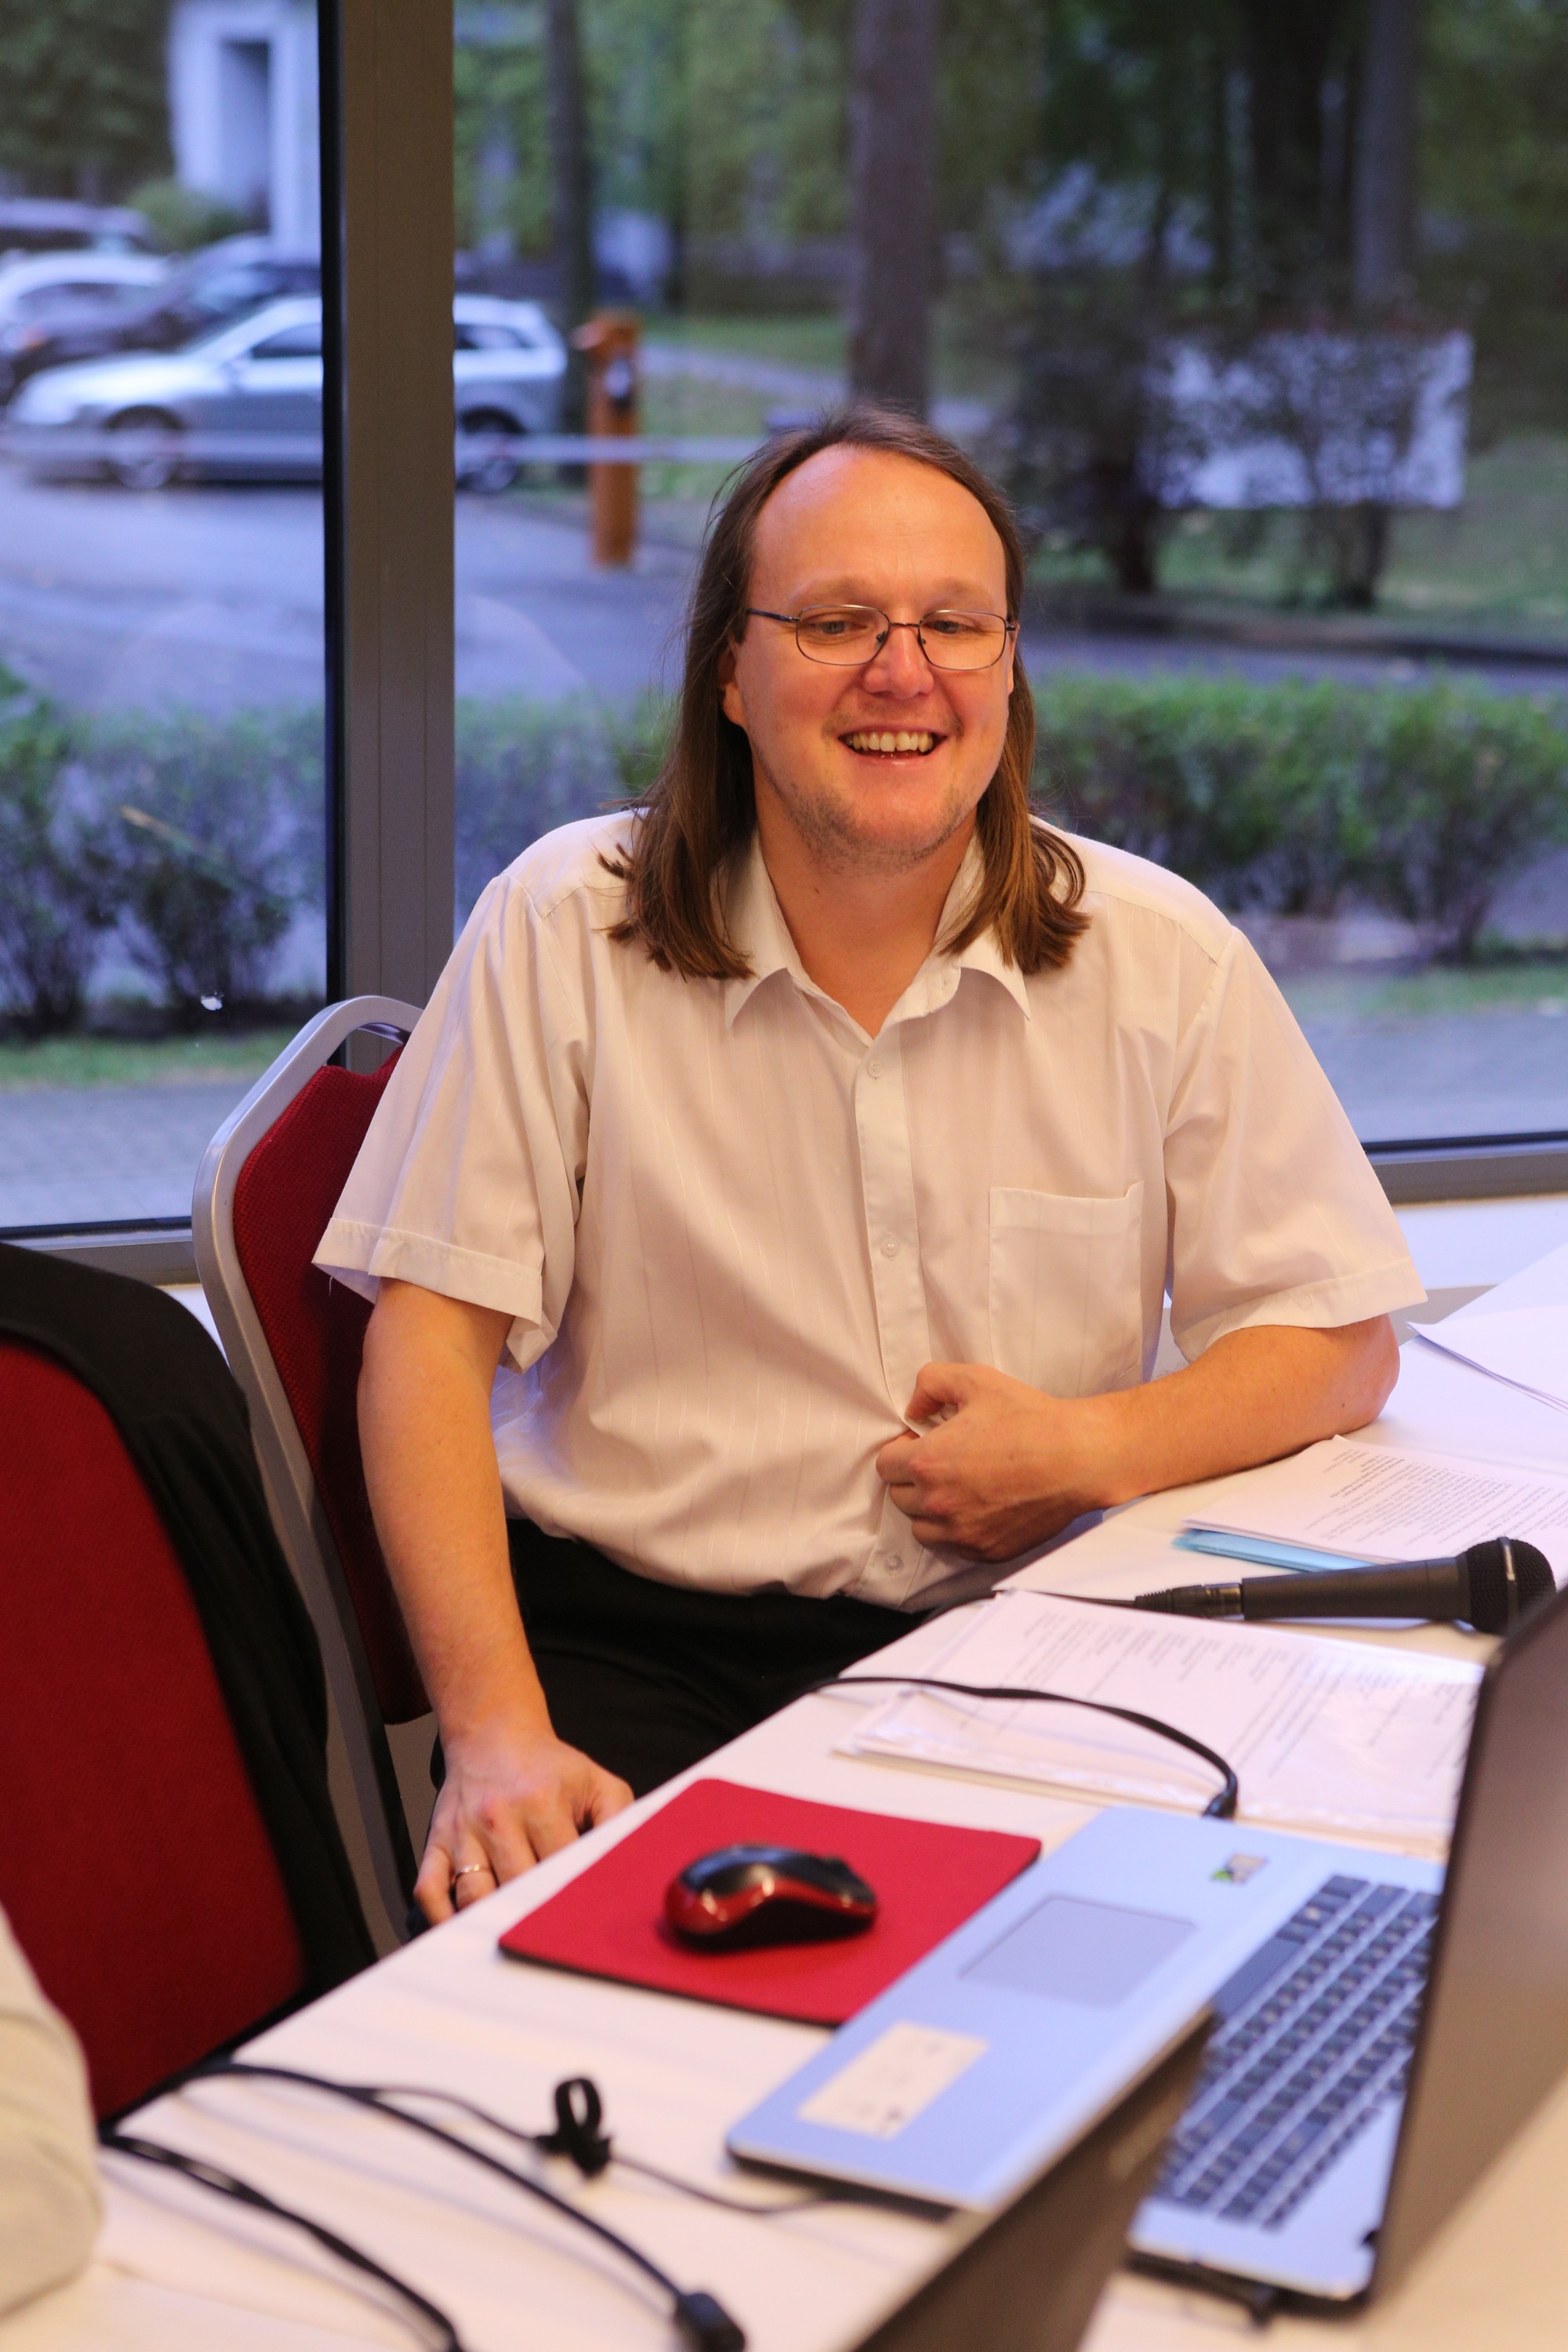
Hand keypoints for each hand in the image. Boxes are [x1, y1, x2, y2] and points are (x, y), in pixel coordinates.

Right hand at [415, 1722, 632, 1923]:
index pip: (561, 1866)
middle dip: (536, 1915)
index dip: (575, 1897)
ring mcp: (463, 1833)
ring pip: (473, 1895)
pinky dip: (441, 1917)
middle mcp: (498, 1818)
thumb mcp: (595, 1781)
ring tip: (513, 1940)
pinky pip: (429, 1889)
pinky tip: (463, 1930)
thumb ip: (620, 1819)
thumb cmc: (547, 1766)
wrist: (492, 1734)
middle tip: (554, 1941)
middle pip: (517, 1886)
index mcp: (541, 1803)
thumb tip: (631, 1864)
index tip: (587, 1921)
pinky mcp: (437, 1842)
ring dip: (492, 1921)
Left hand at [875, 1361, 1106, 1561]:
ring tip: (957, 1488)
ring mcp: (962, 1532)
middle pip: (900, 1497)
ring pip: (921, 1528)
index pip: (885, 1466)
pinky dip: (957, 1529)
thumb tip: (914, 1406)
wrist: (1078, 1458)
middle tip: (942, 1462)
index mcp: (928, 1462)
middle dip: (913, 1478)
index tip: (921, 1443)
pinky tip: (978, 1507)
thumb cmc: (1030, 1418)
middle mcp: (938, 1503)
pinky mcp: (985, 1550)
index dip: (900, 1451)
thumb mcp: (976, 1380)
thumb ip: (932, 1383)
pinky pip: (952, 1546)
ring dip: (929, 1509)